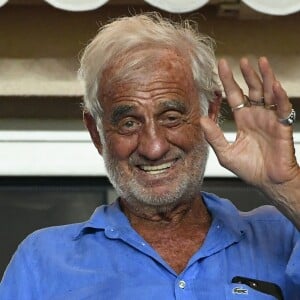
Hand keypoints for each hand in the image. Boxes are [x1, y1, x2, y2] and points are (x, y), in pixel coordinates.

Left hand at [200, 57, 299, 226]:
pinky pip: (281, 108)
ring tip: (260, 62)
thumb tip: (201, 119)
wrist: (269, 182)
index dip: (228, 82)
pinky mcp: (282, 125)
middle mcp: (256, 116)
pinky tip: (274, 86)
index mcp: (242, 121)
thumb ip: (214, 136)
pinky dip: (278, 97)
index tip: (220, 67)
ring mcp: (269, 119)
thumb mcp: (226, 153)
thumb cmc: (249, 169)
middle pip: (251, 90)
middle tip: (239, 60)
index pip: (234, 96)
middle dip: (246, 74)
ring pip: (268, 93)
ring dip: (264, 78)